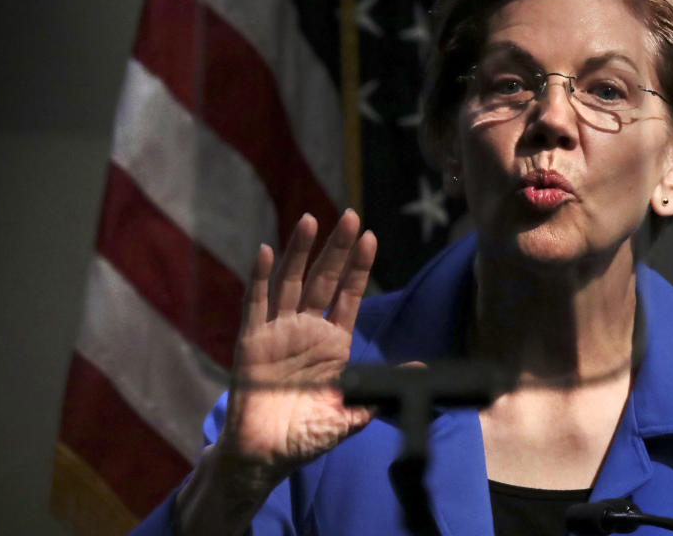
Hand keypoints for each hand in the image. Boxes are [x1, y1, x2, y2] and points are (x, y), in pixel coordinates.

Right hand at [219, 209, 377, 473]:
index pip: (348, 296)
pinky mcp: (251, 341)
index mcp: (332, 344)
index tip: (371, 237)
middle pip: (322, 280)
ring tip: (310, 220)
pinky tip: (264, 250)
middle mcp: (306, 330)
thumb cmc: (307, 436)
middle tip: (350, 215)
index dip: (358, 268)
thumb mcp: (352, 414)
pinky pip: (255, 304)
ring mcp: (277, 332)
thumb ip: (382, 390)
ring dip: (298, 251)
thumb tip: (421, 373)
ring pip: (289, 282)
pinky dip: (259, 278)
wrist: (267, 457)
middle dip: (336, 248)